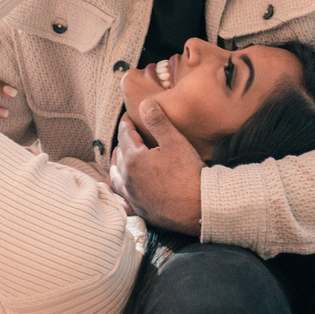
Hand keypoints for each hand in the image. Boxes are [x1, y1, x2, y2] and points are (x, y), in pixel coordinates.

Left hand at [110, 99, 204, 234]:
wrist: (199, 207)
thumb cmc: (188, 173)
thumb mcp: (175, 142)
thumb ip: (158, 122)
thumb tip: (144, 104)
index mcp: (133, 159)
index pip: (125, 135)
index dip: (127, 123)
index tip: (128, 116)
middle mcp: (127, 178)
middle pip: (119, 155)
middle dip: (123, 142)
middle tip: (128, 134)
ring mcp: (131, 196)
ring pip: (116, 176)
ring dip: (117, 163)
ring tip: (120, 156)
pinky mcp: (139, 209)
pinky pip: (120, 200)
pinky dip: (115, 192)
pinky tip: (115, 191)